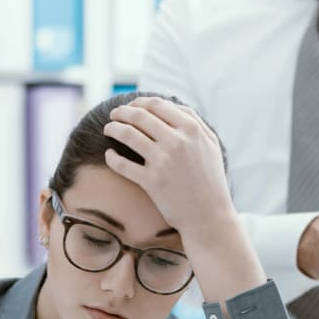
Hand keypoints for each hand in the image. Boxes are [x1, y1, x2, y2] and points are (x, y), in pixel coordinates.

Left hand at [102, 96, 233, 242]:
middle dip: (122, 112)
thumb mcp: (210, 146)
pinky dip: (112, 157)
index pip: (158, 105)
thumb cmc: (210, 181)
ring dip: (113, 128)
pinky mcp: (152, 182)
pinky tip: (109, 155)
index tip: (131, 106)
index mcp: (192, 129)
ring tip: (108, 128)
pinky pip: (122, 164)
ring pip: (128, 134)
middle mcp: (177, 142)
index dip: (139, 103)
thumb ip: (195, 123)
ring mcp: (163, 161)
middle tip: (114, 114)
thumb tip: (173, 107)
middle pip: (140, 116)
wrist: (209, 216)